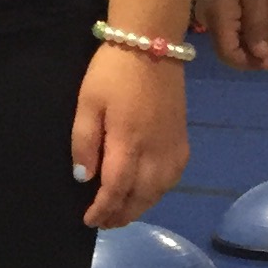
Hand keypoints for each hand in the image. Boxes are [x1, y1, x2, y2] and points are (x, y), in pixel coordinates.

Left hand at [71, 47, 187, 230]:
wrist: (151, 44)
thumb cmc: (112, 72)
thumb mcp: (87, 103)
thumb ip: (84, 142)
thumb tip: (85, 178)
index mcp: (128, 143)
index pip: (116, 189)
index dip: (103, 209)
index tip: (90, 220)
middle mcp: (155, 151)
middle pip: (141, 197)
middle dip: (122, 215)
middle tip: (104, 222)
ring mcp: (172, 146)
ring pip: (160, 191)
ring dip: (141, 206)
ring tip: (123, 211)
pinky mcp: (182, 139)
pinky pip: (174, 177)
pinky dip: (159, 191)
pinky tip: (148, 190)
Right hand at [194, 0, 267, 71]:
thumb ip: (258, 29)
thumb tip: (261, 56)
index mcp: (217, 20)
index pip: (229, 54)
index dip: (250, 62)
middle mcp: (210, 22)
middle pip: (237, 47)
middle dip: (263, 38)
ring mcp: (214, 16)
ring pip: (242, 36)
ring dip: (265, 26)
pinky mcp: (221, 10)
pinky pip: (241, 24)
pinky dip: (259, 19)